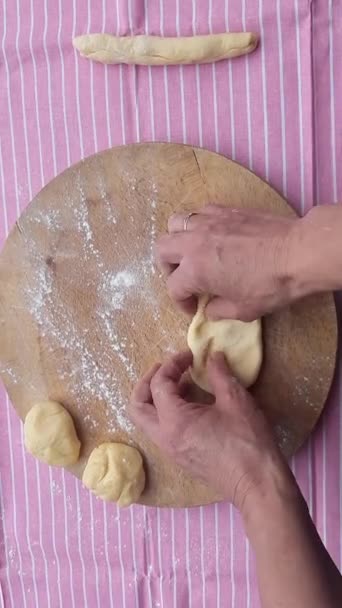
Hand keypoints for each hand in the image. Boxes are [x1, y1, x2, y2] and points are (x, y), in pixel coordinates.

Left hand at [129, 351, 289, 510]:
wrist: (257, 484)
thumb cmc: (248, 441)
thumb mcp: (235, 400)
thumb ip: (219, 374)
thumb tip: (213, 355)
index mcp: (174, 421)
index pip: (159, 384)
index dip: (172, 364)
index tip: (190, 355)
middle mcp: (165, 437)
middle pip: (137, 406)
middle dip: (147, 382)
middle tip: (167, 368)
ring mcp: (170, 451)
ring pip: (146, 421)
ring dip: (155, 398)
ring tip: (178, 384)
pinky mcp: (179, 458)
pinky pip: (160, 431)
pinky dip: (165, 413)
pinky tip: (189, 404)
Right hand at [156, 205, 301, 320]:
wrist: (298, 252)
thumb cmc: (271, 284)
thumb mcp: (243, 310)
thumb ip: (218, 311)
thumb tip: (209, 309)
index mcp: (195, 270)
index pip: (173, 287)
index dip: (181, 302)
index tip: (193, 308)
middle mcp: (194, 242)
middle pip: (162, 249)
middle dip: (167, 267)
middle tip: (183, 278)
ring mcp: (208, 221)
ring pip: (175, 223)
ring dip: (177, 239)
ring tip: (191, 252)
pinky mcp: (224, 210)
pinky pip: (199, 211)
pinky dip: (197, 224)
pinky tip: (211, 235)